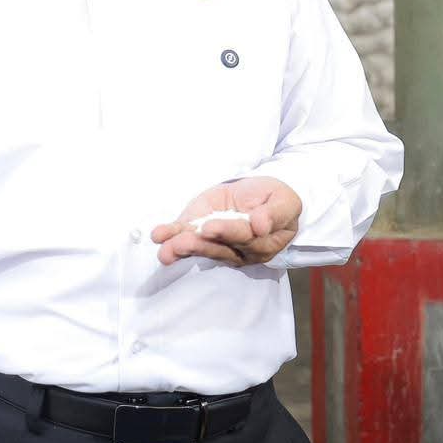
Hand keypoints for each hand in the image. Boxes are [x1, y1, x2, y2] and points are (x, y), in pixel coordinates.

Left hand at [150, 176, 301, 266]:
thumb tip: (261, 225)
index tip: (210, 228)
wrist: (261, 194)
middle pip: (217, 248)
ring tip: (165, 248)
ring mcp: (215, 242)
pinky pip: (184, 235)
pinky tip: (158, 236)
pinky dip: (170, 235)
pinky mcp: (198, 231)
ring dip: (179, 247)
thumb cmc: (275, 200)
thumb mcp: (284, 201)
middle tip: (181, 242)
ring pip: (198, 246)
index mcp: (262, 243)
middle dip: (197, 245)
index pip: (243, 238)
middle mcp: (237, 248)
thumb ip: (275, 214)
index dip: (226, 233)